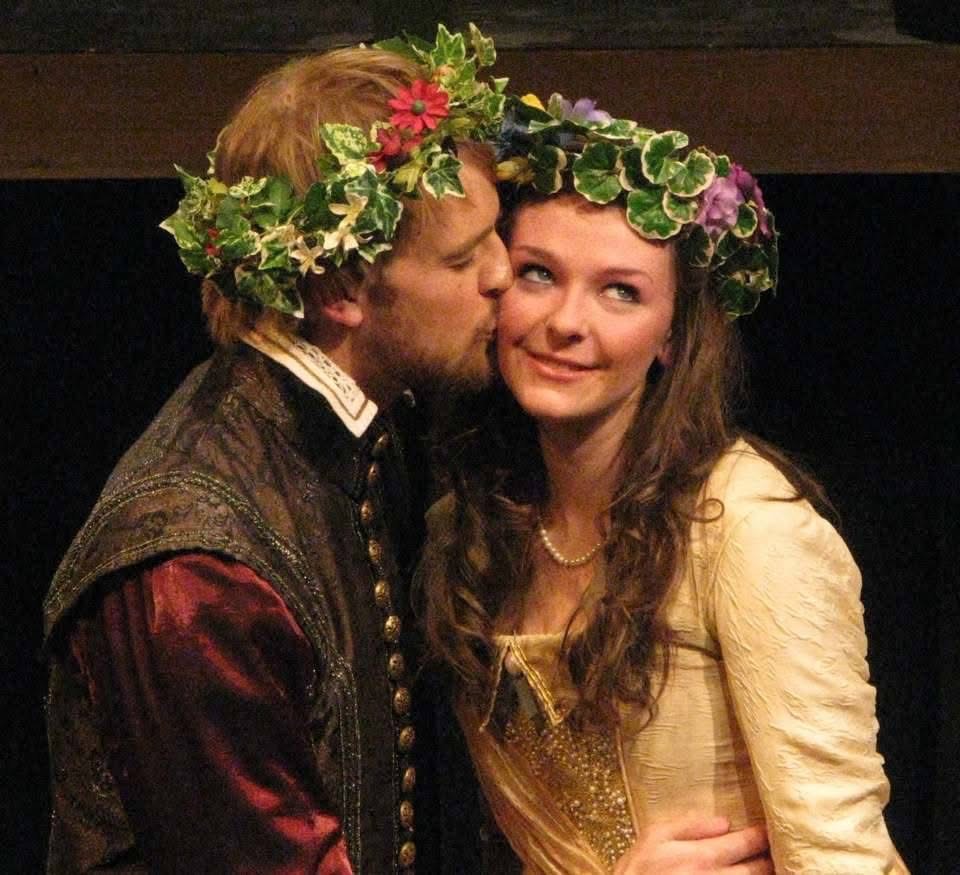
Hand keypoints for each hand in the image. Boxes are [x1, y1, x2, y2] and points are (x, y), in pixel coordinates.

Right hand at [612, 814, 771, 873]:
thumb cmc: (637, 871)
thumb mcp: (653, 837)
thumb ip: (689, 825)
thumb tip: (724, 822)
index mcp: (700, 857)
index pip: (744, 844)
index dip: (763, 837)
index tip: (773, 830)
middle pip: (757, 871)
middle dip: (772, 860)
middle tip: (783, 851)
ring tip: (776, 867)